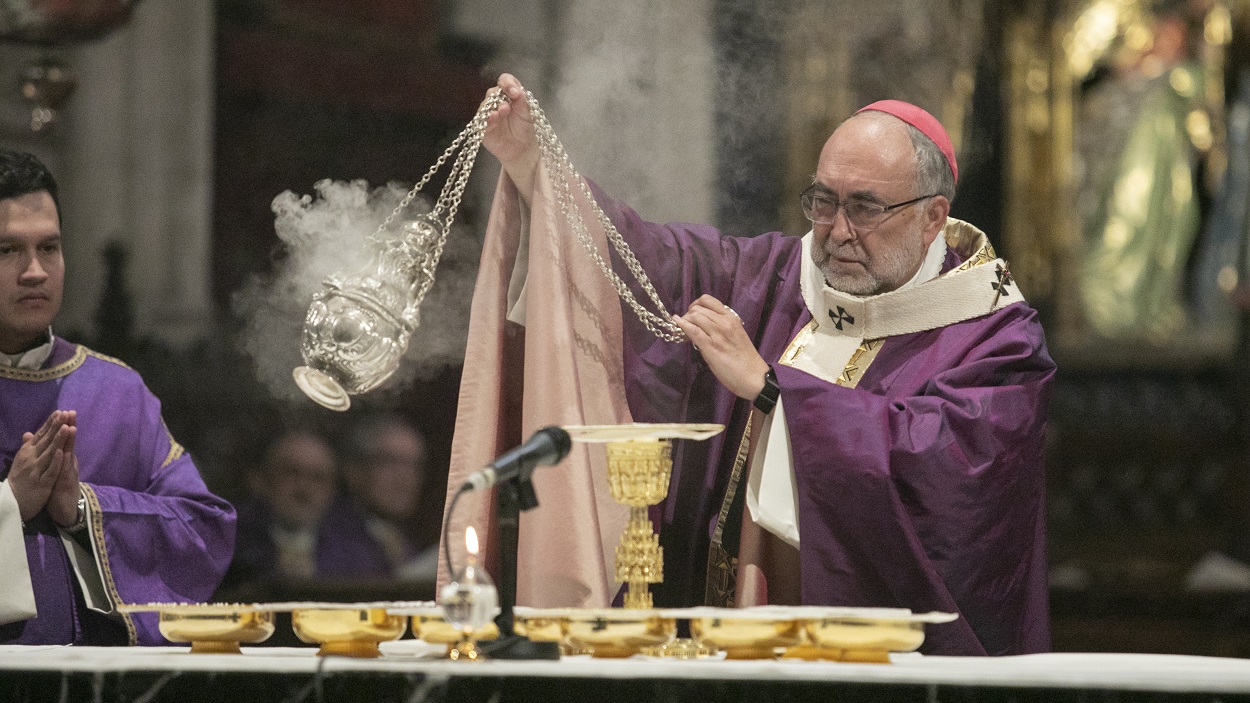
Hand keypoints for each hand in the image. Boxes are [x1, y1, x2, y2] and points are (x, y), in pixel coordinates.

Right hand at [7, 410, 75, 521]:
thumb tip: (28, 433)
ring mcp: (36, 470)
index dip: (50, 424)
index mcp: (27, 452)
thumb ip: (28, 447)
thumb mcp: (21, 461)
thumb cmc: (20, 479)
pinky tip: (62, 453)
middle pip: (46, 441)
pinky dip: (56, 462)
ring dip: (58, 440)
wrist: (12, 501)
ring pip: (49, 453)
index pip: (40, 435)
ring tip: (67, 427)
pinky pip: (50, 471)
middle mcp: (30, 459)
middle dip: (56, 427)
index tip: (60, 412)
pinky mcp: (42, 483)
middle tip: (66, 414)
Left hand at [47, 415, 80, 527]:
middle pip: (69, 443)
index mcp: (64, 459)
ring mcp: (69, 472)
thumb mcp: (53, 470)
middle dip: (70, 428)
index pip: (63, 439)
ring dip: (71, 442)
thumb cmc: (58, 489)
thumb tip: (42, 442)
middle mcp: (69, 463)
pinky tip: (65, 453)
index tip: (63, 411)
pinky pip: (66, 471)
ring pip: (70, 454)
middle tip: (71, 412)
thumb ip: (50, 456)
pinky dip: (65, 462)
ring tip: (71, 427)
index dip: (64, 426)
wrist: (66, 510)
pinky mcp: (67, 483)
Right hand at [482, 73, 539, 205]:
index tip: (515, 92)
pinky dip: (487, 118)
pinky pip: (481, 120)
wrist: (522, 149)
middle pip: (492, 92)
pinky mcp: (482, 127)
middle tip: (509, 104)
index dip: (507, 83)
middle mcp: (496, 102)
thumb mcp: (528, 113)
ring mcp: (488, 114)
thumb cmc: (525, 128)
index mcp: (508, 94)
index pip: (504, 81)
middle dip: (500, 96)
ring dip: (494, 107)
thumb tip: (517, 90)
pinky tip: (493, 118)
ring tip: (503, 111)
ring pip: (485, 105)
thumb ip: (522, 101)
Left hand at [673, 295, 770, 399]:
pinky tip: (677, 324)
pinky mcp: (710, 347)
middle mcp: (724, 322)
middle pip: (698, 308)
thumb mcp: (735, 334)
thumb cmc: (744, 358)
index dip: (696, 304)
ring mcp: (717, 334)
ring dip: (684, 320)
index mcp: (731, 317)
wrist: (753, 376)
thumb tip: (703, 324)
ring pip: (694, 317)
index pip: (708, 300)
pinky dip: (682, 325)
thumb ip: (721, 326)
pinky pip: (692, 331)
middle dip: (688, 314)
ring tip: (683, 329)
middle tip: (686, 324)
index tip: (693, 313)